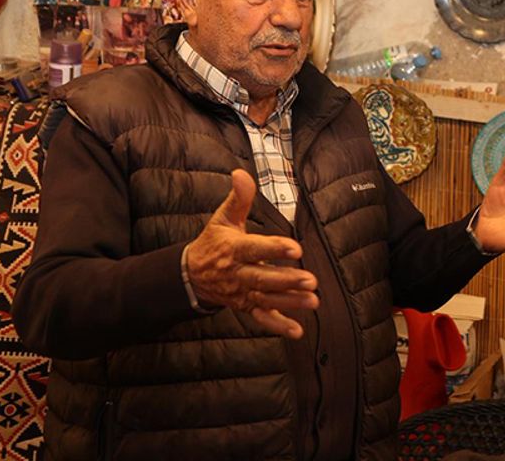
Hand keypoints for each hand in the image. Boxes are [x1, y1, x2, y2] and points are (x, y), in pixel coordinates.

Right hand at [185, 169, 319, 337]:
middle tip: (311, 280)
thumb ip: (239, 197)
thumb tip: (241, 173)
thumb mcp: (223, 218)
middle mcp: (237, 273)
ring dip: (290, 302)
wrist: (191, 274)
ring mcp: (242, 292)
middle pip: (263, 278)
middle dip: (287, 280)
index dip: (274, 248)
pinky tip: (297, 331)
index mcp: (232, 249)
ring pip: (267, 298)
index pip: (254, 248)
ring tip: (313, 301)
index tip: (295, 247)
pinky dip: (278, 326)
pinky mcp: (246, 306)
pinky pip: (262, 318)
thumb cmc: (214, 242)